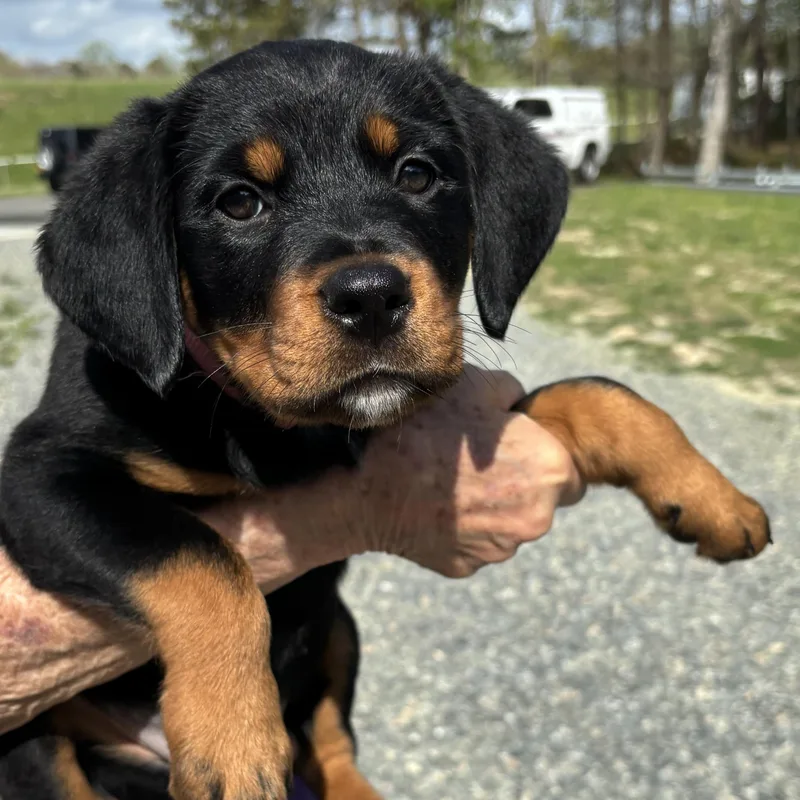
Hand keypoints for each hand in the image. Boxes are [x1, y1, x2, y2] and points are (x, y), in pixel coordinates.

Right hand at [353, 365, 585, 576]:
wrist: (368, 494)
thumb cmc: (425, 433)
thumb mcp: (473, 384)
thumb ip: (510, 391)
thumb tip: (516, 404)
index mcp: (552, 470)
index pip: (569, 467)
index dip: (540, 453)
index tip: (513, 446)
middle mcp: (538, 516)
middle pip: (541, 497)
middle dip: (518, 481)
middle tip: (479, 462)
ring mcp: (504, 547)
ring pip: (509, 521)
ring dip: (491, 505)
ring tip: (450, 481)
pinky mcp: (471, 565)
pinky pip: (477, 542)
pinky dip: (462, 526)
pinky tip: (436, 505)